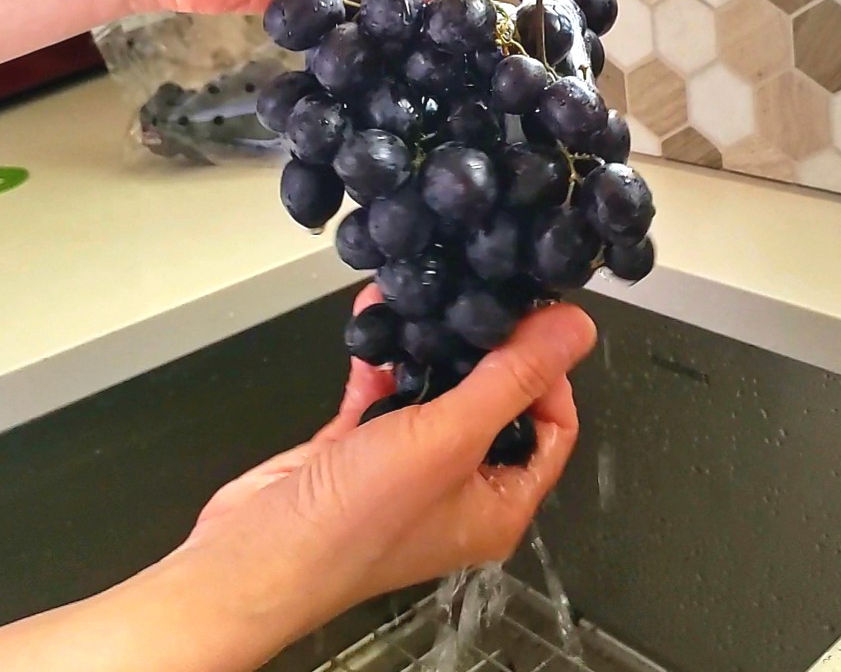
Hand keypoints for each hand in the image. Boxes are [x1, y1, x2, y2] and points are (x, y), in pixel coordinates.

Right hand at [0, 289, 593, 671]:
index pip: (552, 426)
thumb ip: (512, 377)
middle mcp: (459, 487)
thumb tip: (576, 329)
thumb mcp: (450, 437)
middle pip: (494, 403)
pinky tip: (376, 317)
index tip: (533, 323)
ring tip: (431, 294)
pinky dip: (381, 356)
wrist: (252, 558)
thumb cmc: (355, 521)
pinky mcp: (359, 449)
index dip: (549, 374)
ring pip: (436, 390)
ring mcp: (406, 468)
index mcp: (499, 502)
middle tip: (482, 298)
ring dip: (429, 344)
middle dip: (485, 347)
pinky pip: (383, 390)